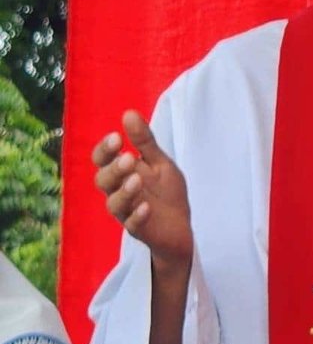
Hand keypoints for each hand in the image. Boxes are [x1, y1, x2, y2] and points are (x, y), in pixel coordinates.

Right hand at [92, 110, 193, 272]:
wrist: (180, 227)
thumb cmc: (166, 192)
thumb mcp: (159, 163)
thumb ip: (144, 141)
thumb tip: (128, 113)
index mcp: (122, 173)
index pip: (102, 160)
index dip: (105, 150)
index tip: (116, 137)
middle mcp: (118, 192)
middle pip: (103, 181)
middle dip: (114, 169)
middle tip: (129, 158)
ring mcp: (127, 212)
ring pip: (114, 203)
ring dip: (125, 191)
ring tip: (137, 179)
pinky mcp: (140, 230)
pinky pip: (132, 225)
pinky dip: (138, 215)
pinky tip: (147, 206)